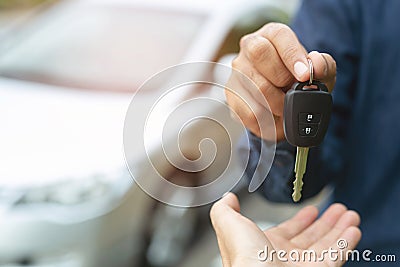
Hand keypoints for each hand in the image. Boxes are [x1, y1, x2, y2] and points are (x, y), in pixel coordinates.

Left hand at [210, 193, 360, 266]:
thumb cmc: (245, 259)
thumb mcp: (229, 227)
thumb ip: (226, 211)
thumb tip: (228, 198)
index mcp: (263, 247)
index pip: (286, 231)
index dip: (299, 221)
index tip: (311, 211)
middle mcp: (284, 259)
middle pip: (310, 238)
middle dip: (324, 222)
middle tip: (337, 209)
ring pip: (325, 245)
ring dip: (339, 229)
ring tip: (350, 214)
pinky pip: (336, 256)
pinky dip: (346, 242)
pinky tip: (353, 230)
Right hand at [225, 23, 335, 140]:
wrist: (281, 104)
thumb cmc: (299, 82)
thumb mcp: (319, 73)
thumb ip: (324, 65)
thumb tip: (316, 64)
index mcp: (272, 35)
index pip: (279, 35)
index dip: (292, 55)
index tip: (305, 75)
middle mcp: (250, 47)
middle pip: (259, 53)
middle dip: (281, 78)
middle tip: (292, 92)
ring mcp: (237, 71)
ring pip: (255, 86)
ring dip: (277, 104)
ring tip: (285, 107)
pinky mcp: (231, 95)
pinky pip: (249, 111)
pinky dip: (267, 120)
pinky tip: (274, 117)